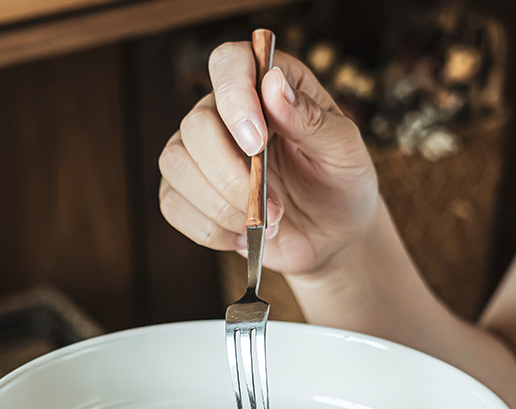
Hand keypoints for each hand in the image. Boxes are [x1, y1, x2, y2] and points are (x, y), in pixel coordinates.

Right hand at [158, 42, 377, 275]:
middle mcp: (225, 114)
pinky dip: (209, 229)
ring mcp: (201, 155)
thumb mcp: (343, 150)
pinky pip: (172, 205)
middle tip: (276, 206)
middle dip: (233, 176)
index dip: (235, 98)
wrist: (332, 236)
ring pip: (176, 164)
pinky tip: (242, 236)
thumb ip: (310, 119)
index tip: (257, 142)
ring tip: (264, 224)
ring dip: (221, 205)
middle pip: (195, 125)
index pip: (228, 64)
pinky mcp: (189, 194)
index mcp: (266, 86)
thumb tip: (273, 84)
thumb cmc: (340, 184)